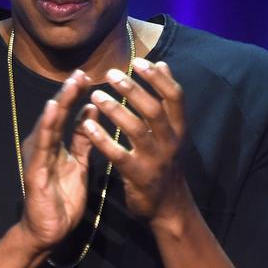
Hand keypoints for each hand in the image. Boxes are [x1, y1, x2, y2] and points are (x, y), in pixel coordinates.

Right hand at [17, 72, 97, 253]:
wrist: (48, 231)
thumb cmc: (62, 200)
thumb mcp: (79, 166)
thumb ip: (83, 142)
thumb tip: (91, 113)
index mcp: (56, 146)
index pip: (67, 116)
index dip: (77, 96)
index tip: (90, 76)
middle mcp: (44, 147)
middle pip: (58, 115)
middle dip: (69, 93)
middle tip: (81, 72)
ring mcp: (38, 157)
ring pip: (50, 124)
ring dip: (60, 102)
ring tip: (70, 83)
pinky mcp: (35, 169)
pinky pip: (44, 144)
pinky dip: (48, 124)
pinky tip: (54, 108)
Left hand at [82, 59, 191, 225]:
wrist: (168, 206)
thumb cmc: (164, 163)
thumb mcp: (171, 132)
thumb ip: (166, 101)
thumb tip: (163, 64)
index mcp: (179, 128)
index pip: (175, 96)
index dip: (158, 78)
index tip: (139, 61)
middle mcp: (171, 141)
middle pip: (154, 109)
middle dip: (132, 89)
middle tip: (110, 74)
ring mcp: (156, 159)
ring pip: (137, 129)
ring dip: (116, 110)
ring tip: (95, 96)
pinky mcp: (139, 175)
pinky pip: (119, 154)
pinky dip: (103, 139)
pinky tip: (87, 126)